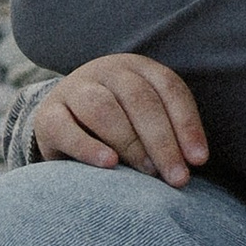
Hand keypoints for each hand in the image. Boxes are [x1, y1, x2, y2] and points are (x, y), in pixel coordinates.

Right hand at [30, 53, 207, 189]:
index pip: (169, 89)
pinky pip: (66, 129)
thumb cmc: (119, 126)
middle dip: (163, 141)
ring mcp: (74, 89)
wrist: (63, 121)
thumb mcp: (145, 119)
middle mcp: (106, 71)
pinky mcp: (47, 115)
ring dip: (130, 142)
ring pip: (103, 108)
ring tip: (148, 173)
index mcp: (138, 68)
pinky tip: (110, 165)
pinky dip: (89, 148)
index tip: (199, 160)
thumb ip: (168, 133)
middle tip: (176, 177)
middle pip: (139, 100)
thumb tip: (190, 164)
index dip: (187, 124)